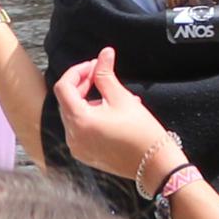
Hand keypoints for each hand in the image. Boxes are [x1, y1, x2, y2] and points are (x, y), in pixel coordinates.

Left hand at [52, 50, 179, 195]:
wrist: (155, 165)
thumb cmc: (142, 132)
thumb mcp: (122, 98)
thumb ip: (107, 75)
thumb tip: (104, 53)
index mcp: (79, 120)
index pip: (63, 87)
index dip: (77, 72)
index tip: (94, 65)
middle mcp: (72, 136)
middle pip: (67, 101)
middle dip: (82, 84)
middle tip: (100, 73)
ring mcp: (77, 147)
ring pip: (73, 114)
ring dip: (87, 99)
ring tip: (110, 93)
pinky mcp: (84, 154)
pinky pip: (80, 129)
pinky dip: (90, 116)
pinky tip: (109, 111)